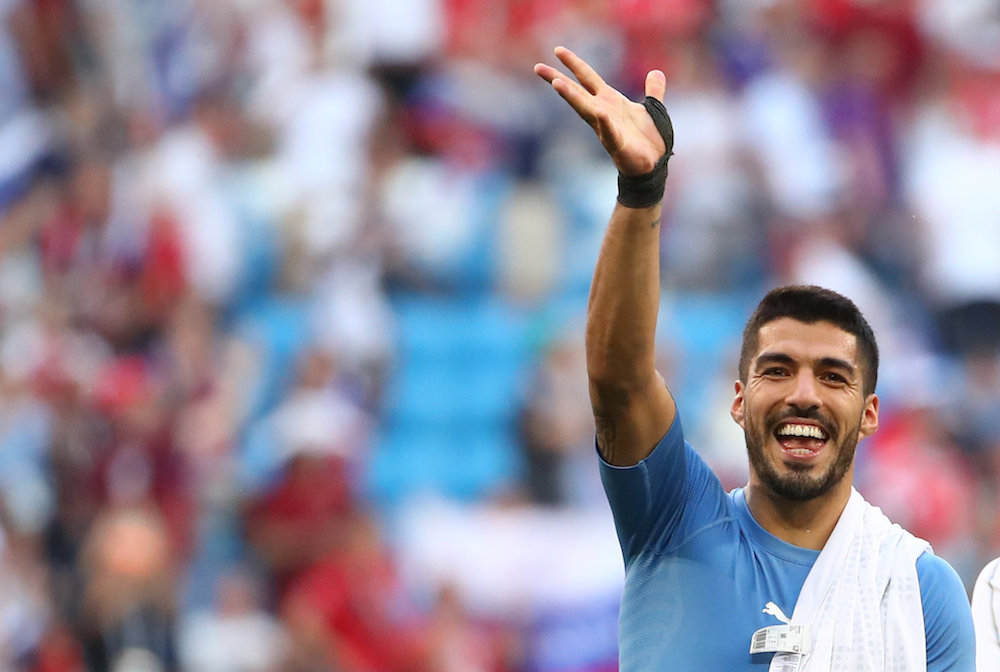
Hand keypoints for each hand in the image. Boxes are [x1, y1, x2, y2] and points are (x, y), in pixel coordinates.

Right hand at [534, 46, 666, 176]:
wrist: (653, 166)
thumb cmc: (648, 140)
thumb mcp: (652, 109)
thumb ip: (653, 90)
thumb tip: (656, 72)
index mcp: (610, 102)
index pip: (587, 78)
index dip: (574, 64)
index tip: (558, 50)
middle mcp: (602, 113)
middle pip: (576, 92)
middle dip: (558, 79)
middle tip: (538, 67)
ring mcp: (606, 128)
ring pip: (586, 109)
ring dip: (571, 97)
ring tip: (557, 83)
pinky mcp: (617, 144)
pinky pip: (610, 131)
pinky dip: (605, 123)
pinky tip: (599, 113)